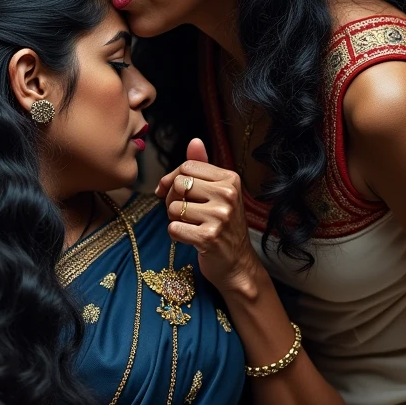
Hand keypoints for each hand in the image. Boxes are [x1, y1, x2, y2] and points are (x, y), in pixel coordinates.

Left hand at [155, 137, 261, 296]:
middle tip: (181, 212)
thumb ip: (203, 167)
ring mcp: (220, 216)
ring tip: (189, 225)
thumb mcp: (218, 193)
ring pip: (173, 207)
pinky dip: (176, 235)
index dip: (171, 178)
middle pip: (178, 184)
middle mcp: (228, 195)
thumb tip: (194, 141)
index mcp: (230, 179)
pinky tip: (189, 238)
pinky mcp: (209, 237)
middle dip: (171, 199)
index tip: (168, 190)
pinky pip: (174, 228)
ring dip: (174, 219)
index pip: (187, 166)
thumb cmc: (223, 226)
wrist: (237, 264)